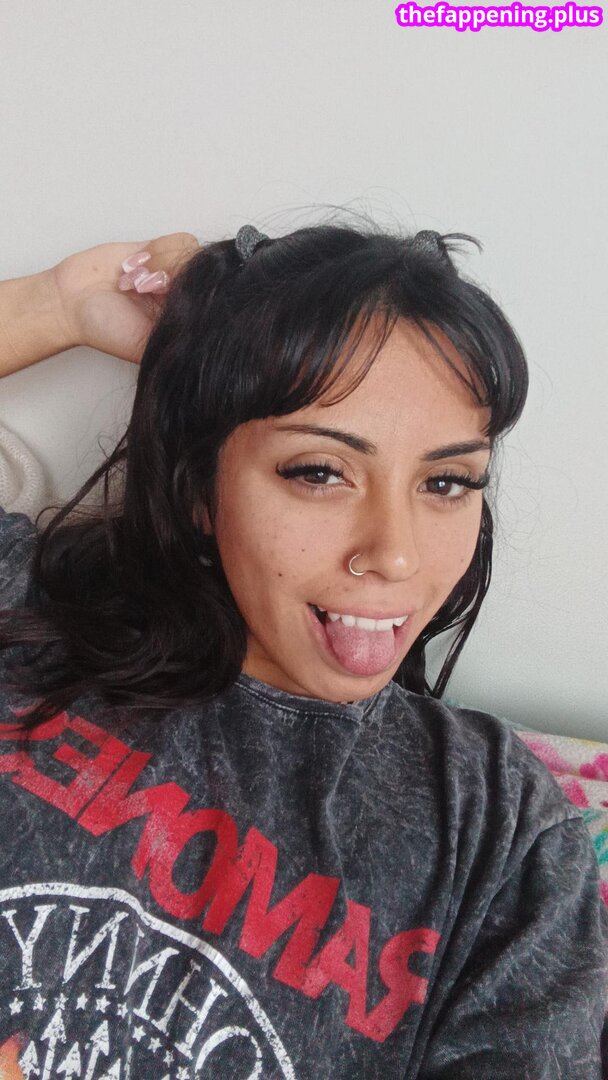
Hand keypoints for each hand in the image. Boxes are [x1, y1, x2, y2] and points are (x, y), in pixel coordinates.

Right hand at [52, 232, 199, 363]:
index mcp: (186, 322)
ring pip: (192, 254)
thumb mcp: (146, 345)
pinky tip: (132, 268)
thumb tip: (212, 325)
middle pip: (208, 275)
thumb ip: (179, 335)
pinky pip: (177, 241)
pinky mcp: (160, 250)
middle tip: (145, 290)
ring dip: (160, 265)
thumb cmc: (105, 329)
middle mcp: (183, 297)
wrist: (72, 303)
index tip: (167, 299)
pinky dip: (154, 252)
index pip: (217, 302)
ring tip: (133, 282)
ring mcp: (173, 272)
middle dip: (173, 279)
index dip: (195, 294)